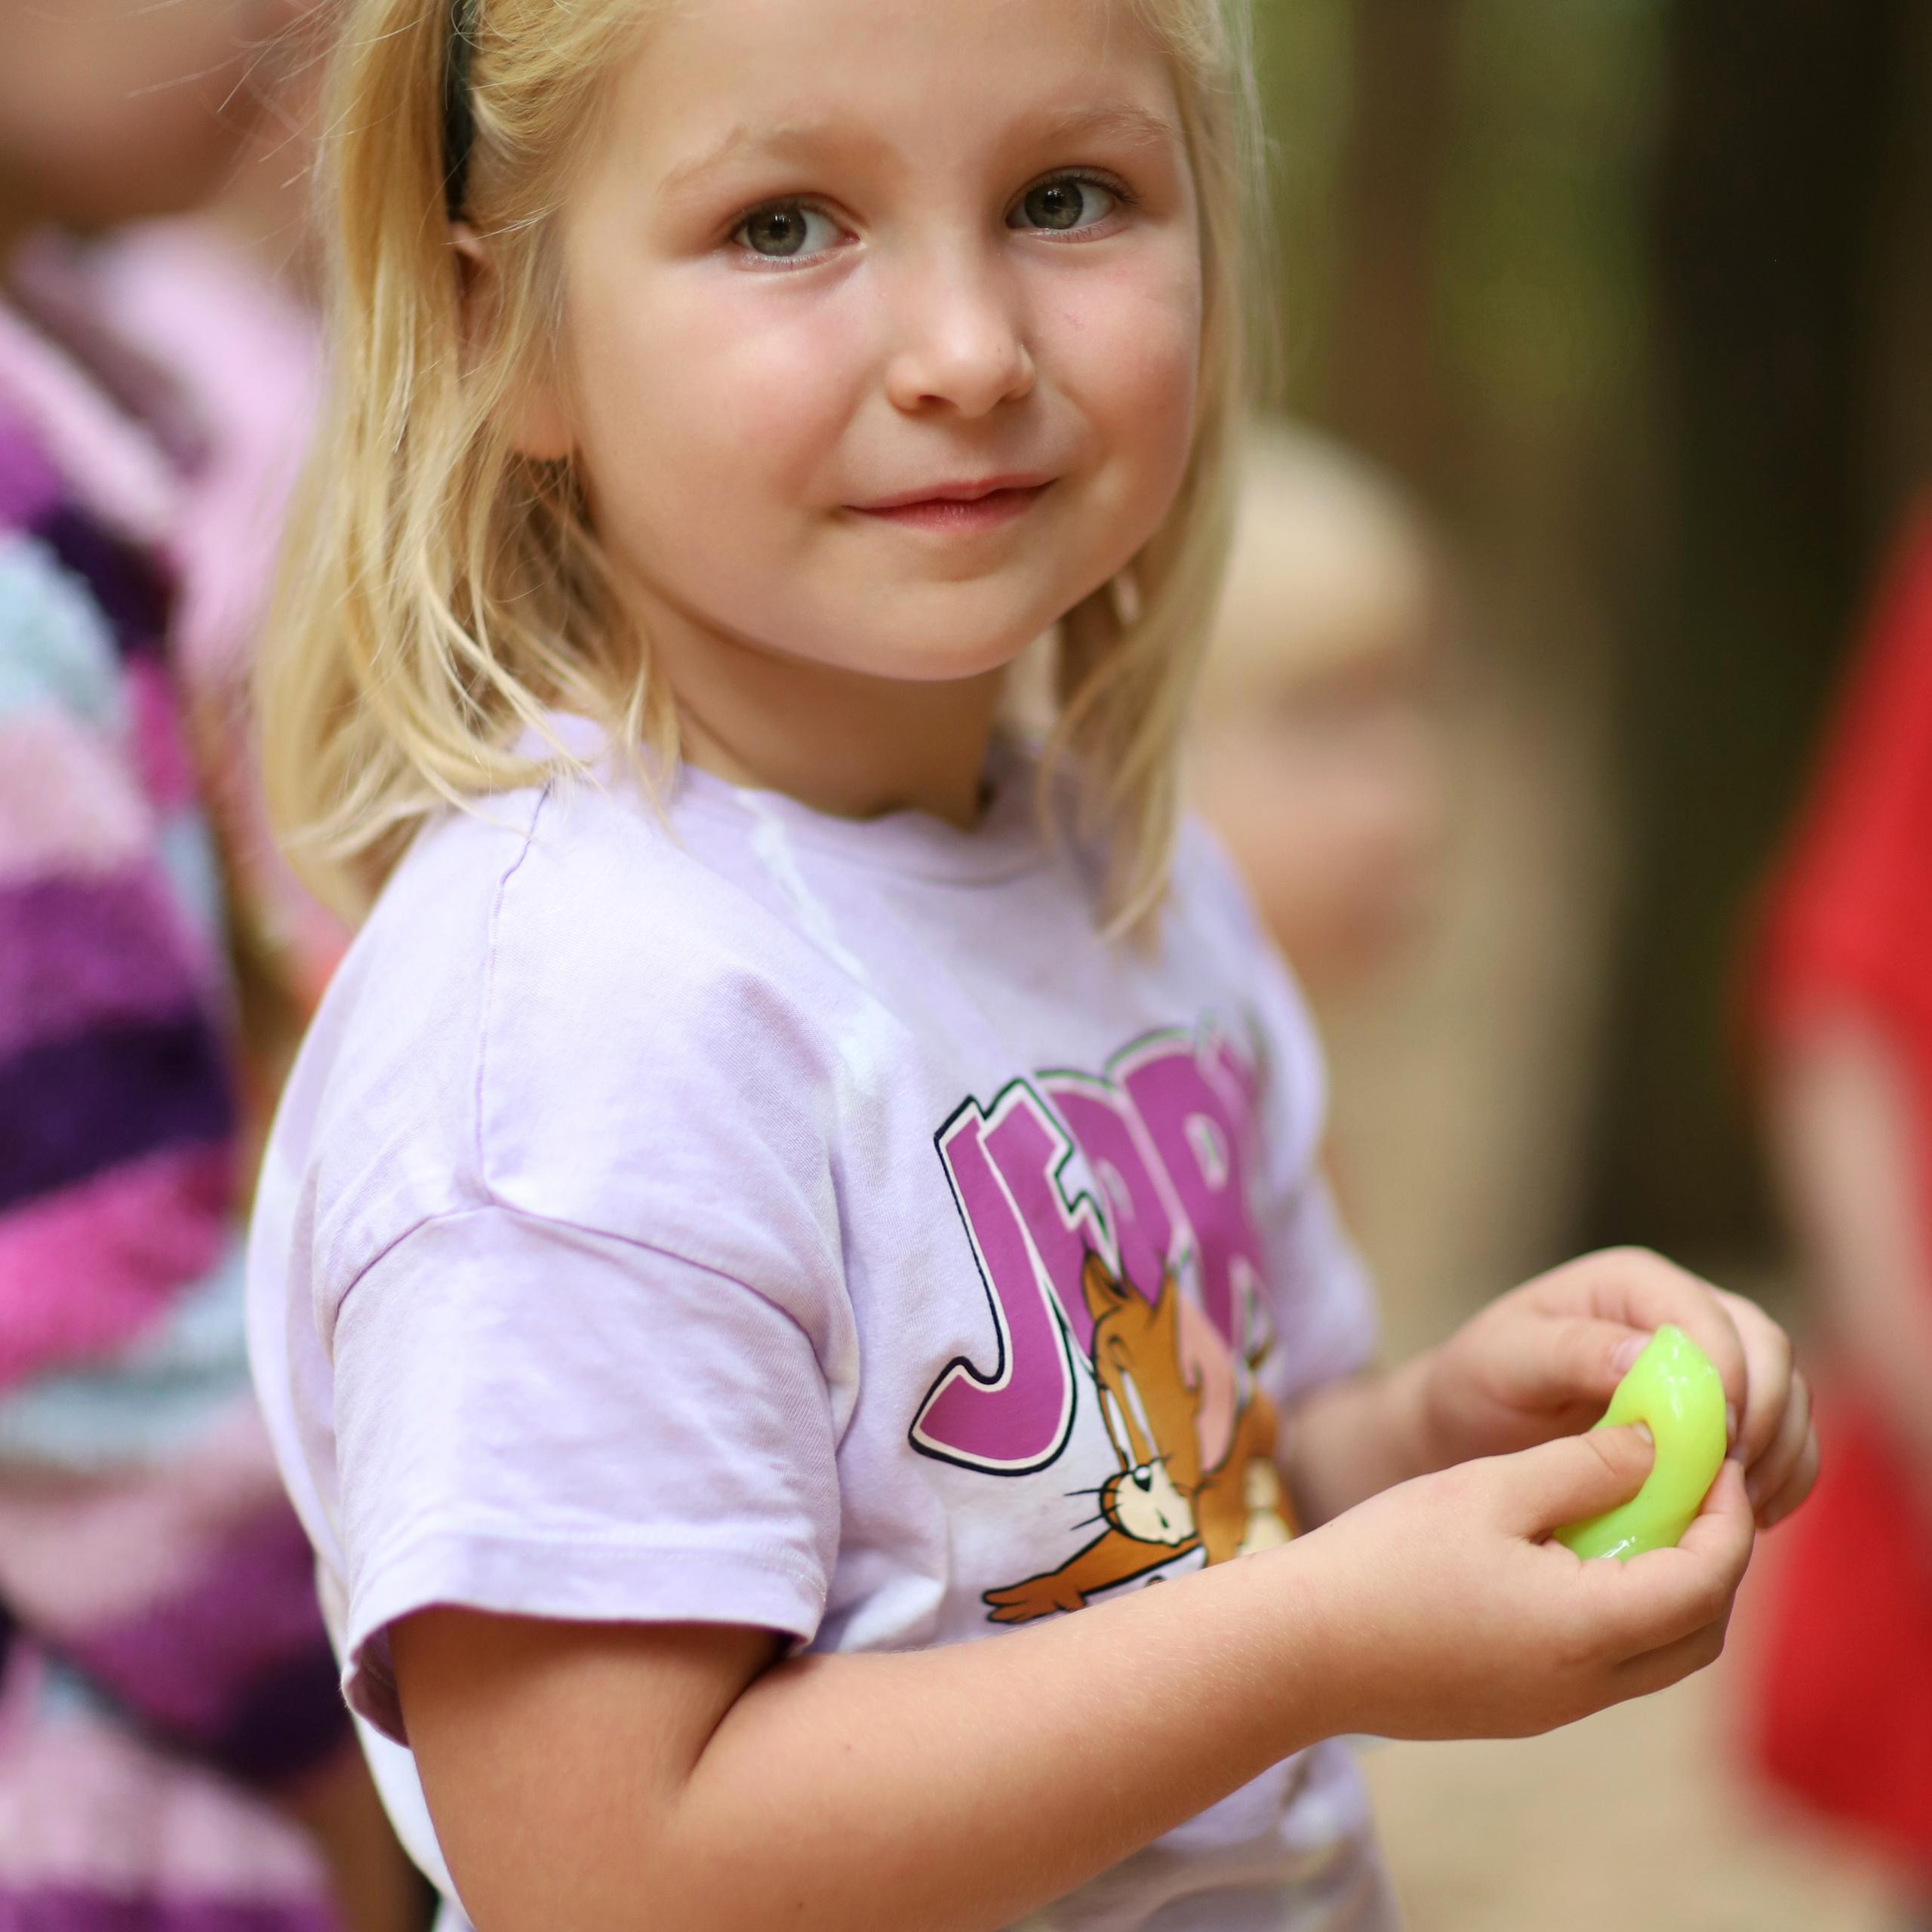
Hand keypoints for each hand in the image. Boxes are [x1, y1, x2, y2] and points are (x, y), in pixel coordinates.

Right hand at [1299, 1423, 1755, 1740]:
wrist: (1297, 1648)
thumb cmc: (1385, 1557)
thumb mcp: (1488, 1488)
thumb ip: (1585, 1465)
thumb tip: (1659, 1444)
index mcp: (1588, 1630)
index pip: (1707, 1577)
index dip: (1725, 1512)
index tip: (1712, 1452)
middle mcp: (1588, 1686)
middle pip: (1702, 1630)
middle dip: (1716, 1555)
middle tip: (1690, 1484)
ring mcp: (1556, 1707)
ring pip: (1661, 1655)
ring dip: (1673, 1587)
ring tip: (1638, 1511)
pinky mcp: (1523, 1709)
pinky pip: (1611, 1665)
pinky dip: (1627, 1610)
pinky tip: (1579, 1553)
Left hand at [1407, 1248, 1817, 1529]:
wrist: (1477, 1429)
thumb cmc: (1482, 1385)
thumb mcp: (1505, 1361)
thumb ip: (1571, 1352)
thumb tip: (1644, 1353)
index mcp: (1634, 1282)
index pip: (1709, 1317)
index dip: (1726, 1377)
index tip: (1716, 1443)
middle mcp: (1684, 1309)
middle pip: (1767, 1350)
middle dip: (1764, 1418)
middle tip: (1733, 1486)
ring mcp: (1713, 1359)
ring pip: (1789, 1393)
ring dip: (1781, 1452)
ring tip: (1742, 1509)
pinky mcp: (1726, 1411)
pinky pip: (1785, 1437)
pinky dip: (1783, 1475)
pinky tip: (1754, 1516)